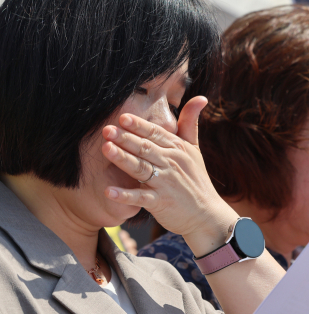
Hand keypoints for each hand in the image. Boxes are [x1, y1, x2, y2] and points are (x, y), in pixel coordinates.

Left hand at [102, 96, 237, 255]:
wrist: (207, 216)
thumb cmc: (196, 179)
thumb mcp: (195, 149)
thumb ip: (190, 123)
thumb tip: (201, 97)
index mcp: (177, 148)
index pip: (155, 133)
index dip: (139, 125)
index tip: (122, 117)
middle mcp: (171, 163)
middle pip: (145, 148)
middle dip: (125, 138)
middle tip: (106, 130)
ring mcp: (166, 183)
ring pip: (141, 169)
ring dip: (122, 159)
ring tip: (105, 149)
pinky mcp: (161, 202)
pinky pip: (140, 198)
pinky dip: (124, 195)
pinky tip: (108, 191)